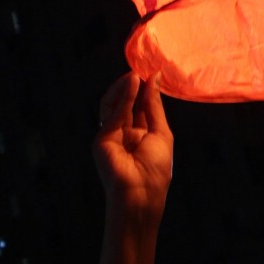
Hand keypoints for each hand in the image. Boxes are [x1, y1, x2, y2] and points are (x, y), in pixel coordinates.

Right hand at [94, 74, 173, 219]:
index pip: (140, 107)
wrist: (141, 194)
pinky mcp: (101, 138)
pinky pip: (112, 113)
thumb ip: (154, 105)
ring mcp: (111, 136)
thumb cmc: (156, 169)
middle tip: (141, 69)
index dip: (145, 90)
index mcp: (141, 135)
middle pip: (126, 104)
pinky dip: (122, 97)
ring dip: (125, 88)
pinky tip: (131, 84)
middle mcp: (125, 134)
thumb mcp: (161, 132)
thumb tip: (154, 78)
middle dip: (133, 86)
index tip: (152, 72)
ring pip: (114, 105)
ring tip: (135, 74)